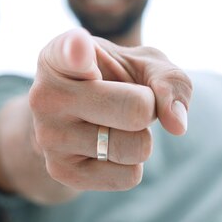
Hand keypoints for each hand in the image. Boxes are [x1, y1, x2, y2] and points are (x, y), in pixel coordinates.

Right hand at [29, 28, 191, 190]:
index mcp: (59, 56)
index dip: (78, 49)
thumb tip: (176, 124)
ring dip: (140, 137)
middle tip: (126, 101)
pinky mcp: (60, 171)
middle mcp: (45, 95)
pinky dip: (131, 164)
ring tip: (111, 124)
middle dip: (148, 108)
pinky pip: (128, 176)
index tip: (80, 44)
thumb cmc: (112, 80)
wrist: (73, 117)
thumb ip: (169, 79)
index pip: (69, 51)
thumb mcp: (143, 64)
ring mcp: (48, 136)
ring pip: (136, 147)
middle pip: (136, 110)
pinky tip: (105, 147)